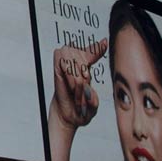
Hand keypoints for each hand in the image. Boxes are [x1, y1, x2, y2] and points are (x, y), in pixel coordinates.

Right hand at [45, 40, 105, 160]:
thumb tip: (88, 91)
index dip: (98, 47)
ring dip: (76, 73)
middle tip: (84, 86)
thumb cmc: (81, 110)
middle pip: (82, 52)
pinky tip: (70, 85)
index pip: (93, 52)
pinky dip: (68, 73)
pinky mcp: (56, 70)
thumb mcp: (94, 107)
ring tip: (76, 87)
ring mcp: (65, 66)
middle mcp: (76, 64)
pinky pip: (61, 60)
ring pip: (71, 54)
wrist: (68, 118)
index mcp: (87, 69)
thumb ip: (94, 101)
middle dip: (84, 70)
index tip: (105, 42)